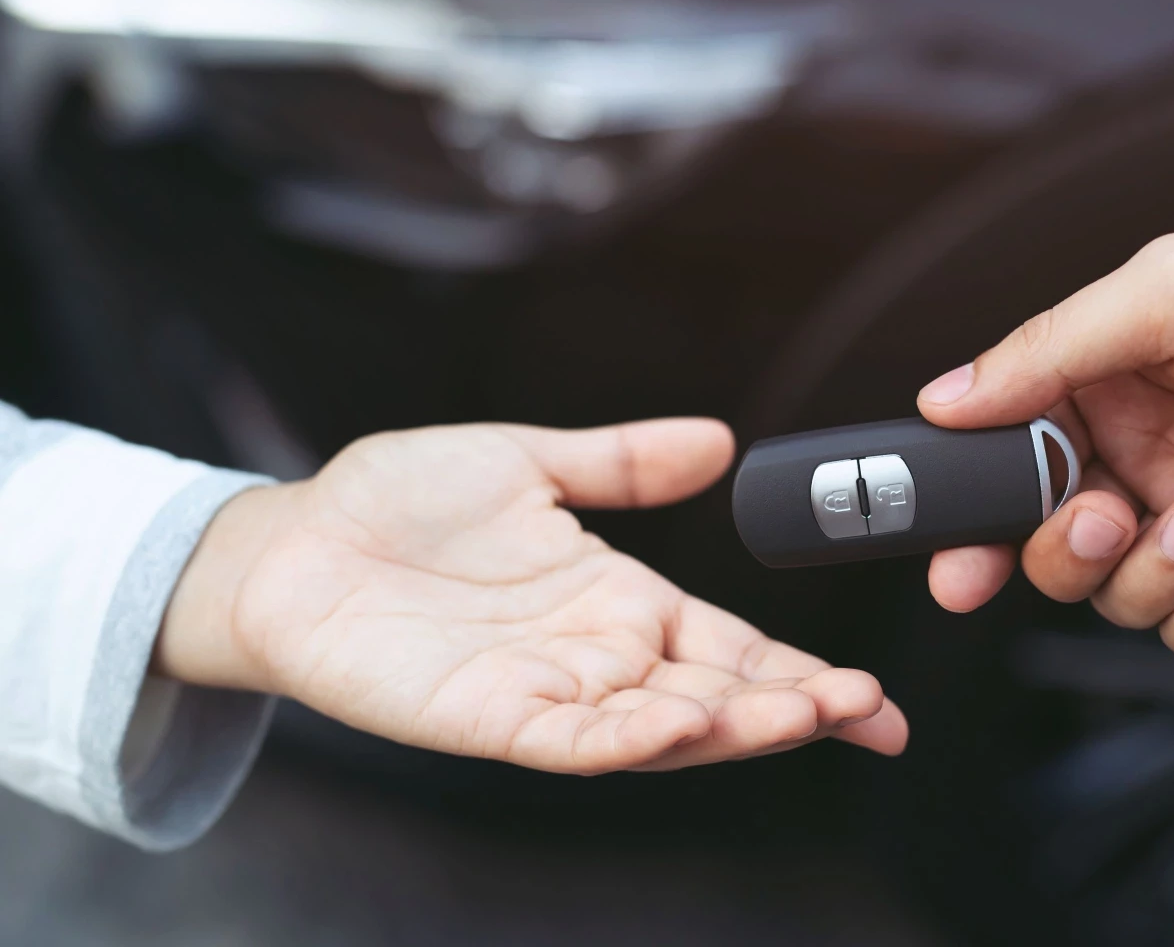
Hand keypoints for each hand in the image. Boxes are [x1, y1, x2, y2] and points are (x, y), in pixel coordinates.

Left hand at [156, 418, 906, 772]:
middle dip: (794, 706)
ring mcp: (548, 691)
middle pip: (716, 695)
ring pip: (660, 728)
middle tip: (865, 710)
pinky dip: (627, 738)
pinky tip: (680, 724)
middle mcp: (599, 656)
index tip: (873, 694)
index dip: (802, 670)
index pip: (733, 646)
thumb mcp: (531, 462)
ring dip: (734, 728)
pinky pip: (570, 739)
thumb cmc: (400, 503)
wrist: (295, 541)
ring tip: (804, 715)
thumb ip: (622, 461)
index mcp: (621, 601)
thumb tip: (716, 442)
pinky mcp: (488, 716)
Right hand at [917, 223, 1173, 660]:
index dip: (968, 513)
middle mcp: (1139, 454)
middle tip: (1101, 515)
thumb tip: (942, 400)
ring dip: (1151, 572)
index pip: (1002, 458)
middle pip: (1044, 544)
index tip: (953, 556)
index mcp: (1103, 382)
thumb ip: (1047, 350)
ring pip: (1114, 594)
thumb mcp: (1170, 295)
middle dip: (1060, 549)